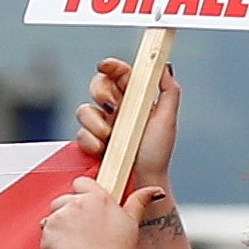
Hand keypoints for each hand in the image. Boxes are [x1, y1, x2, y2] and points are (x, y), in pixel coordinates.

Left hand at [41, 172, 162, 248]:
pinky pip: (46, 232)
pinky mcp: (47, 232)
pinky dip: (53, 241)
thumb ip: (139, 202)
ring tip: (77, 243)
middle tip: (83, 232)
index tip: (88, 208)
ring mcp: (60, 217)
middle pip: (65, 199)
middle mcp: (76, 204)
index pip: (82, 182)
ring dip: (61, 226)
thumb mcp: (132, 224)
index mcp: (97, 198)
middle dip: (70, 212)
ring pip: (54, 215)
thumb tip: (153, 191)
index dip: (84, 195)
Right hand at [67, 54, 180, 198]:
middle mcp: (117, 109)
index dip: (111, 66)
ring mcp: (102, 126)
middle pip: (97, 85)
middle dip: (100, 91)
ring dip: (96, 122)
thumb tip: (163, 66)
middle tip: (111, 105)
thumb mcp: (167, 120)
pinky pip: (80, 133)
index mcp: (135, 99)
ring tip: (110, 136)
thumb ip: (169, 91)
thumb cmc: (157, 154)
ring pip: (84, 109)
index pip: (121, 75)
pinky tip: (102, 149)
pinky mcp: (90, 142)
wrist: (142, 183)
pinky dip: (90, 141)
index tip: (105, 66)